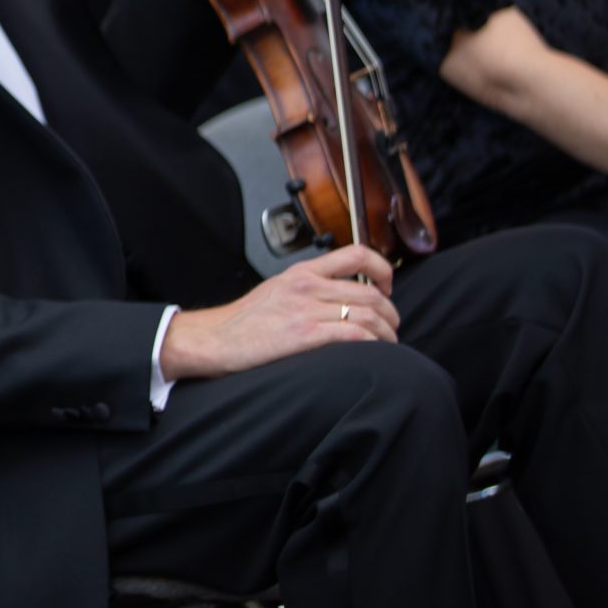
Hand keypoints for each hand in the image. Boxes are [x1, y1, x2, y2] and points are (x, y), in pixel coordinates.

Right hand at [157, 246, 396, 380]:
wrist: (215, 338)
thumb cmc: (244, 322)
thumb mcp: (277, 290)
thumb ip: (308, 288)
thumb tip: (343, 298)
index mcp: (302, 272)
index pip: (356, 254)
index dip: (382, 269)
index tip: (386, 286)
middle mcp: (307, 286)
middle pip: (369, 292)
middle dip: (390, 312)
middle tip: (391, 326)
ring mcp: (306, 310)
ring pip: (367, 315)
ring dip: (386, 332)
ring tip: (386, 344)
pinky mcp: (305, 335)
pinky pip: (354, 335)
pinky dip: (371, 344)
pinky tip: (371, 352)